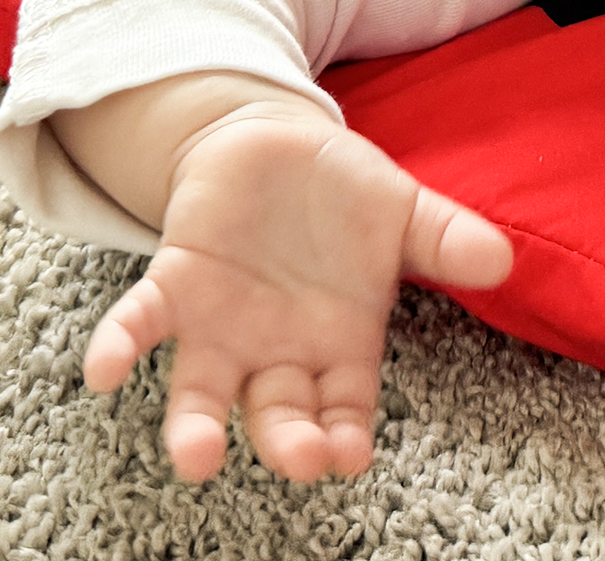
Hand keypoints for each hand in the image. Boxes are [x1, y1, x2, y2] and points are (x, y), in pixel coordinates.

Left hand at [81, 110, 512, 482]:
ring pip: (204, 391)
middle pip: (279, 413)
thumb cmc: (343, 193)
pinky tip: (102, 369)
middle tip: (296, 459)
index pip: (344, 409)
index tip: (349, 457)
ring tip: (195, 456)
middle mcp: (277, 351)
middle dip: (287, 440)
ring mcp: (222, 324)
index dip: (344, 436)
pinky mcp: (176, 283)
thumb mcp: (403, 211)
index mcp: (339, 345)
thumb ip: (445, 239)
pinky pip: (141, 322)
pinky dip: (119, 346)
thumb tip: (502, 258)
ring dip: (195, 427)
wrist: (274, 145)